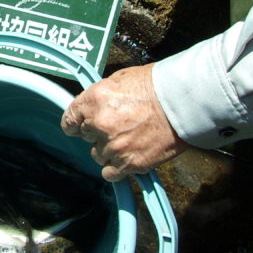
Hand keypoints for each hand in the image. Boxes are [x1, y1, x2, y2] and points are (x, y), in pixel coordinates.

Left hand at [61, 64, 187, 181]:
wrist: (183, 102)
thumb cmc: (157, 86)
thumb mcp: (120, 79)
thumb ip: (100, 97)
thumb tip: (92, 108)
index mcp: (94, 100)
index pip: (69, 120)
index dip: (74, 124)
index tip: (77, 127)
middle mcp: (100, 124)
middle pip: (86, 137)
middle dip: (98, 132)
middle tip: (118, 125)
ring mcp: (114, 146)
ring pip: (98, 155)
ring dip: (109, 149)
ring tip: (128, 139)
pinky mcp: (130, 163)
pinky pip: (110, 173)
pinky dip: (116, 168)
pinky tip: (126, 157)